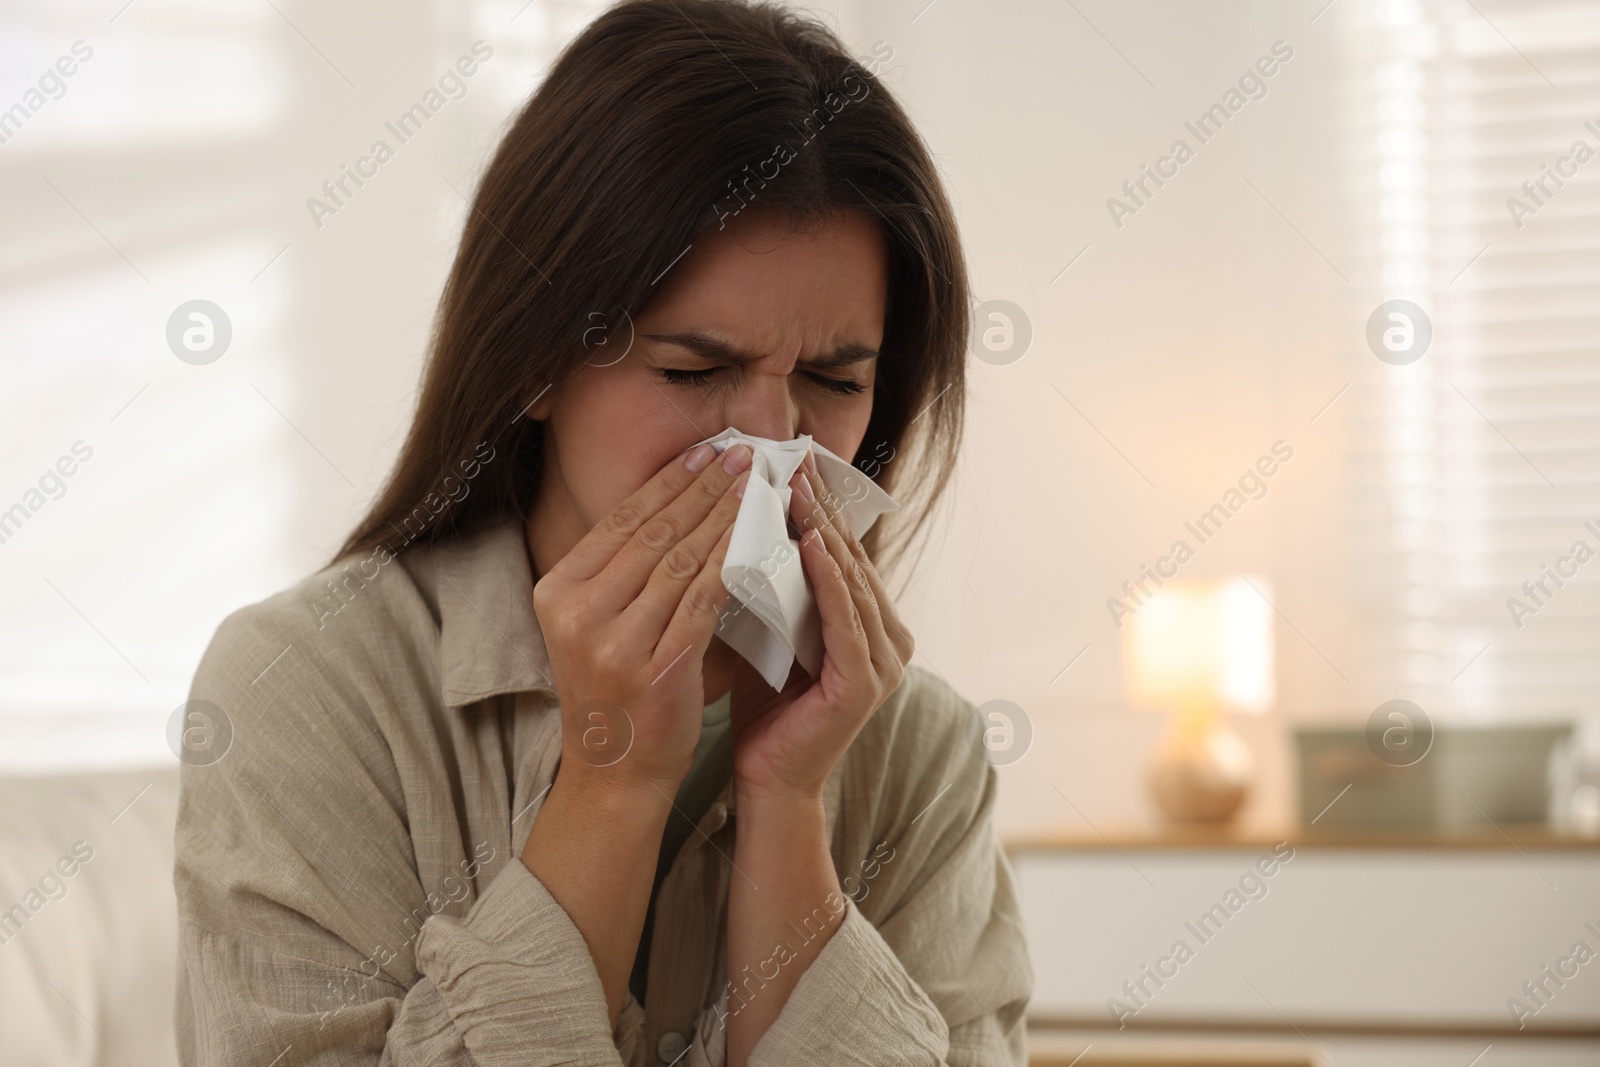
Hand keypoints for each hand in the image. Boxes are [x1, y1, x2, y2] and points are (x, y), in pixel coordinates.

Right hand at [532, 441, 753, 793]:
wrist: (614, 775)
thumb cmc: (616, 693)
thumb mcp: (596, 625)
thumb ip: (623, 573)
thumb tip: (678, 506)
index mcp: (557, 591)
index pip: (621, 520)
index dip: (669, 481)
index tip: (708, 450)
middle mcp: (577, 611)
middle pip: (652, 533)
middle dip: (704, 487)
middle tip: (743, 454)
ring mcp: (612, 641)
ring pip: (680, 560)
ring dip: (725, 517)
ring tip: (757, 487)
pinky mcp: (654, 667)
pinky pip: (702, 601)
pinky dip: (732, 564)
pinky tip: (758, 540)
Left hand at [729, 452, 914, 804]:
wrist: (767, 782)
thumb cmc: (765, 710)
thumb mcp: (773, 633)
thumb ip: (779, 588)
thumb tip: (750, 524)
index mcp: (872, 626)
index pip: (844, 552)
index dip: (819, 507)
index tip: (790, 462)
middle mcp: (889, 640)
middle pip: (852, 558)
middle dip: (821, 508)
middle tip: (794, 459)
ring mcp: (884, 663)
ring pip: (851, 581)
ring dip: (824, 532)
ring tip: (798, 489)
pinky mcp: (865, 684)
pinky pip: (847, 619)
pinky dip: (831, 580)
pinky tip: (813, 545)